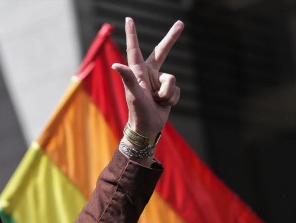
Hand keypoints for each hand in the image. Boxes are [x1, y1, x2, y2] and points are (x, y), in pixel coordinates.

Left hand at [112, 17, 183, 143]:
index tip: (129, 19)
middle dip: (172, 38)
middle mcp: (148, 74)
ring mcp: (158, 82)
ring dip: (167, 93)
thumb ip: (127, 77)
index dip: (132, 34)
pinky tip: (162, 105)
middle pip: (162, 51)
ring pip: (172, 79)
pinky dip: (171, 99)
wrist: (147, 128)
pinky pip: (176, 90)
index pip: (134, 49)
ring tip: (156, 102)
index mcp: (138, 72)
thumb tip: (115, 65)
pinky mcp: (167, 91)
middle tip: (180, 24)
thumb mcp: (133, 94)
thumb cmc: (137, 111)